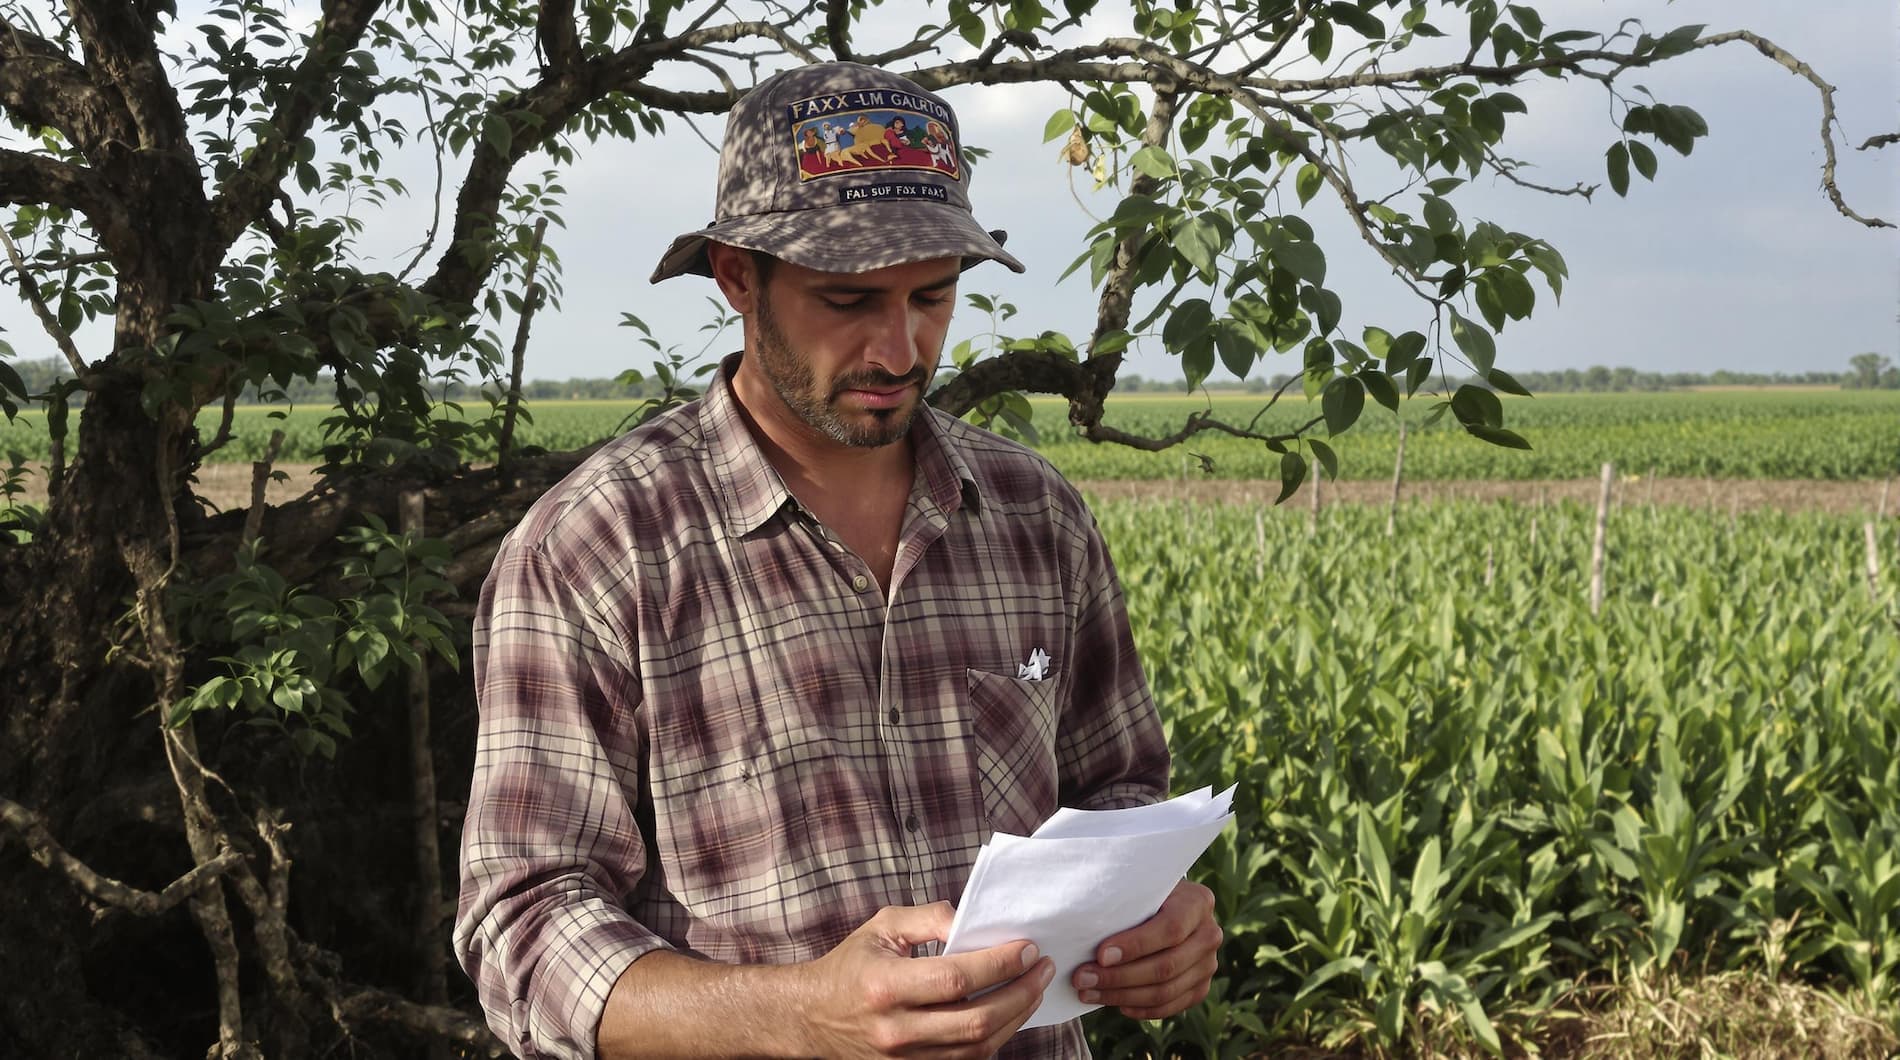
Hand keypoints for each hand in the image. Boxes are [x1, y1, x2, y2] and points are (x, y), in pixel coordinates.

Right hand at [800, 902, 1054, 1057]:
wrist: (811, 1018)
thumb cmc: (850, 967)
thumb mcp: (882, 927)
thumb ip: (928, 918)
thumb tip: (972, 919)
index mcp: (887, 987)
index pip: (958, 978)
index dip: (1000, 963)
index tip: (1027, 947)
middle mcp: (897, 1029)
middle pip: (977, 1019)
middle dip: (1020, 992)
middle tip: (1042, 967)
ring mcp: (906, 1058)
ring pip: (978, 1046)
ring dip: (1015, 1017)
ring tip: (1033, 988)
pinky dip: (994, 1038)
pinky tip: (1008, 1013)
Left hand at [1072, 879, 1220, 1020]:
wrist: (1167, 906)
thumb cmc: (1143, 894)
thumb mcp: (1140, 889)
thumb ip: (1124, 903)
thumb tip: (1083, 929)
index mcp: (1198, 902)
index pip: (1170, 929)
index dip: (1135, 945)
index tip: (1101, 955)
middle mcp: (1210, 934)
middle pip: (1166, 966)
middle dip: (1119, 976)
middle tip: (1082, 978)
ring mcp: (1208, 964)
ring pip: (1166, 991)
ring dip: (1122, 996)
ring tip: (1088, 992)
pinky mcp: (1200, 987)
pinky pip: (1170, 1006)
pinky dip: (1140, 1008)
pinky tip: (1115, 1004)